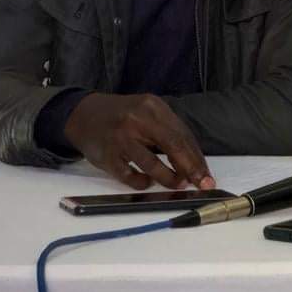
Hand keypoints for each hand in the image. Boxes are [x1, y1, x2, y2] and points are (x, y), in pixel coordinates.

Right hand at [64, 93, 214, 190]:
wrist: (84, 114)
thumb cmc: (124, 116)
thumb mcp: (148, 113)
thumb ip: (169, 132)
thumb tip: (194, 162)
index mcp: (153, 107)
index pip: (183, 135)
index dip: (197, 157)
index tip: (207, 175)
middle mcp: (138, 119)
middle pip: (172, 145)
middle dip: (191, 168)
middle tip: (202, 184)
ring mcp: (120, 137)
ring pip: (151, 163)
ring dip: (168, 178)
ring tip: (179, 185)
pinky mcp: (106, 155)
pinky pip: (128, 174)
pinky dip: (141, 182)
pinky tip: (148, 183)